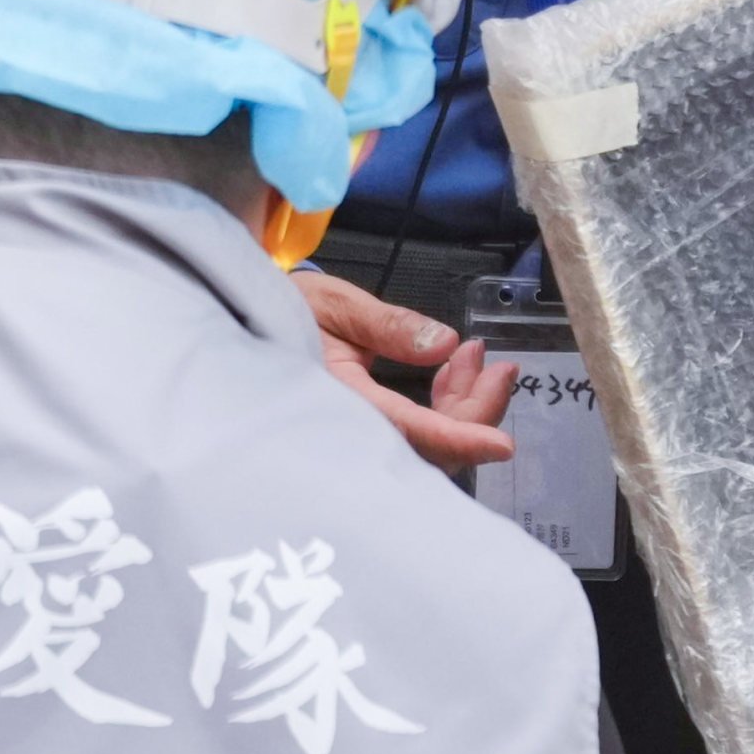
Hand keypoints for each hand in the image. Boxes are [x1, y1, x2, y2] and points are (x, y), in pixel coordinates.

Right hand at [293, 267, 521, 471]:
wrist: (252, 325)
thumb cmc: (287, 311)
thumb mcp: (336, 306)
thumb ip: (389, 325)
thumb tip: (445, 343)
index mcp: (336, 401)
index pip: (408, 430)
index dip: (458, 439)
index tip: (501, 444)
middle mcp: (349, 431)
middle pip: (430, 447)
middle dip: (476, 410)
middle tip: (501, 368)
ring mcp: (360, 437)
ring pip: (430, 443)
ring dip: (465, 405)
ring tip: (475, 357)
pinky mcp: (372, 429)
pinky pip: (419, 433)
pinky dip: (446, 406)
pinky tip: (453, 372)